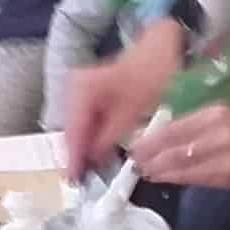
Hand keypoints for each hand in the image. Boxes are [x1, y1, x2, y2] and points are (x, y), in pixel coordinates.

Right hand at [62, 25, 184, 178]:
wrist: (159, 49)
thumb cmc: (152, 76)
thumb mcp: (133, 112)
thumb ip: (109, 137)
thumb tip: (93, 159)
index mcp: (83, 90)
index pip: (73, 132)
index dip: (73, 159)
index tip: (74, 181)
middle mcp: (73, 87)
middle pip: (71, 130)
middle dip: (77, 155)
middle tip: (81, 180)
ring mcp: (78, 88)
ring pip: (76, 127)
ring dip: (83, 147)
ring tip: (88, 170)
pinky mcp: (86, 92)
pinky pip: (84, 119)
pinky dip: (89, 135)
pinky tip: (96, 151)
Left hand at [129, 105, 229, 199]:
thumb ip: (200, 123)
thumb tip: (166, 132)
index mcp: (218, 114)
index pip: (175, 127)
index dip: (152, 139)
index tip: (136, 143)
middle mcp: (218, 135)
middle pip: (173, 149)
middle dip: (150, 157)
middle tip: (133, 161)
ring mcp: (223, 160)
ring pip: (181, 167)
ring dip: (159, 170)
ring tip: (143, 171)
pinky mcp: (227, 179)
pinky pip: (194, 179)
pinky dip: (175, 178)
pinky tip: (163, 177)